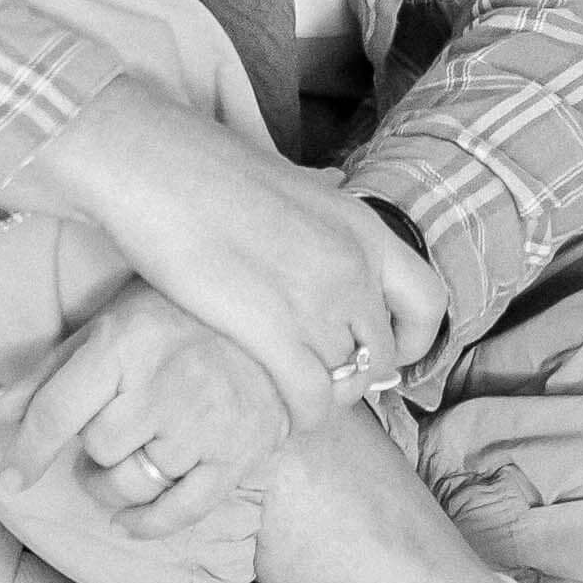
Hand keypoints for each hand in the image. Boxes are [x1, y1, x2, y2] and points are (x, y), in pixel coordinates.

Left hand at [2, 286, 292, 535]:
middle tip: (102, 437)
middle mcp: (167, 381)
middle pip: (97, 448)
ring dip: (112, 487)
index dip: (27, 450)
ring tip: (117, 468)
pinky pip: (181, 511)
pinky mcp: (239, 454)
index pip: (57, 411)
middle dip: (89, 452)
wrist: (272, 322)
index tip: (13, 474)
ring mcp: (207, 421)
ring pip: (132, 483)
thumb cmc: (177, 319)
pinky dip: (147, 523)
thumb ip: (52, 371)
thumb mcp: (109, 326)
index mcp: (128, 340)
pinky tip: (129, 519)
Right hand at [10, 81, 438, 420]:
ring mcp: (318, 299)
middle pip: (384, 354)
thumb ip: (321, 214)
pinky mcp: (272, 329)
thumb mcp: (293, 184)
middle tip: (322, 381)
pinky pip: (311, 398)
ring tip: (294, 397)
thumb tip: (327, 205)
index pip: (428, 302)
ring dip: (324, 399)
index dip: (413, 340)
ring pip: (348, 383)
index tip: (384, 353)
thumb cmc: (207, 168)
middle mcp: (355, 266)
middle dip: (357, 378)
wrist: (155, 165)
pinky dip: (301, 417)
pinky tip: (279, 415)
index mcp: (363, 228)